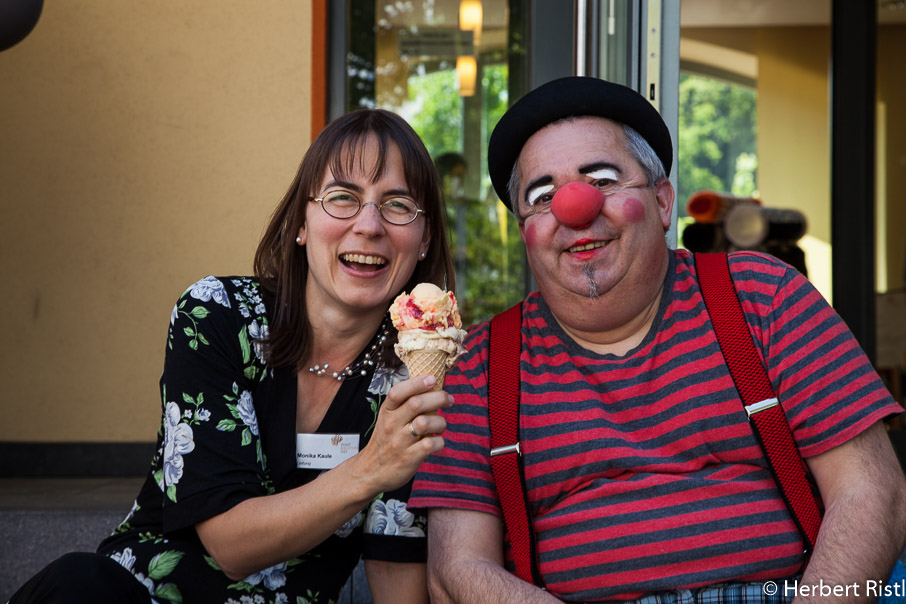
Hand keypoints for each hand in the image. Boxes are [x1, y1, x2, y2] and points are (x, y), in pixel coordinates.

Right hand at [355, 374, 451, 493]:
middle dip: (439, 398)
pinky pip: (430, 444)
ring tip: (440, 426)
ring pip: (425, 423)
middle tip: (449, 400)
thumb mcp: (388, 419)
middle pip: (416, 403)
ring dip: (440, 422)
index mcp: (387, 412)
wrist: (370, 472)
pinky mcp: (408, 458)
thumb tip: (432, 386)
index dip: (417, 383)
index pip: (398, 391)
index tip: (432, 379)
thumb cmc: (386, 440)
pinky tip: (437, 441)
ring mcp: (399, 442)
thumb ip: (405, 404)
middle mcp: (391, 425)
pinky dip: (440, 441)